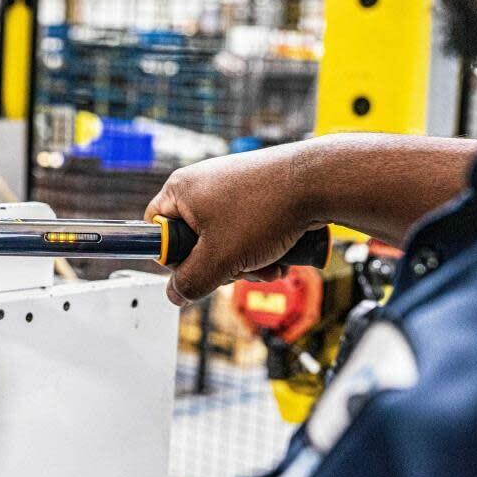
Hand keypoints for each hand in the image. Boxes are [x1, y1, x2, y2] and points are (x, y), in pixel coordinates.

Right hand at [144, 143, 321, 305]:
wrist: (319, 182)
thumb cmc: (266, 208)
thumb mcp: (220, 257)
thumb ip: (191, 281)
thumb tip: (175, 294)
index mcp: (181, 190)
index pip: (157, 230)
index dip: (173, 257)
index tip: (194, 269)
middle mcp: (203, 185)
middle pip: (195, 241)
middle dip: (220, 265)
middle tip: (237, 268)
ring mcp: (232, 188)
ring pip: (226, 241)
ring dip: (246, 262)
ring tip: (267, 263)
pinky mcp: (257, 194)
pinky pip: (248, 231)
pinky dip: (262, 248)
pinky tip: (280, 255)